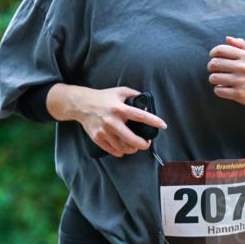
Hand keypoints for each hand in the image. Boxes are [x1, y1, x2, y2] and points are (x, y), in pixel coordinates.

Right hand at [47, 84, 165, 157]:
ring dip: (131, 149)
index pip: (140, 116)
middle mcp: (112, 121)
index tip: (163, 126)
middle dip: (142, 144)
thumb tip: (146, 102)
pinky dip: (120, 152)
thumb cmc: (102, 97)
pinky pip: (111, 150)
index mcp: (119, 109)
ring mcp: (104, 131)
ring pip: (122, 147)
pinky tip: (123, 149)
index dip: (154, 121)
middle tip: (146, 144)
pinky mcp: (97, 137)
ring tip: (134, 147)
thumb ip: (134, 95)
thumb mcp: (120, 91)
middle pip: (131, 139)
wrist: (81, 104)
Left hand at [209, 37, 244, 118]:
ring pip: (213, 78)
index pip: (220, 50)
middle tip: (216, 70)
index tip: (214, 57)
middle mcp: (243, 67)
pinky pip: (217, 90)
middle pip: (213, 64)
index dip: (213, 53)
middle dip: (211, 67)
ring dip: (214, 79)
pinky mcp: (237, 93)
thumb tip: (227, 38)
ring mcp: (240, 81)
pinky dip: (219, 90)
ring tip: (220, 79)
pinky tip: (225, 88)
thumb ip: (239, 45)